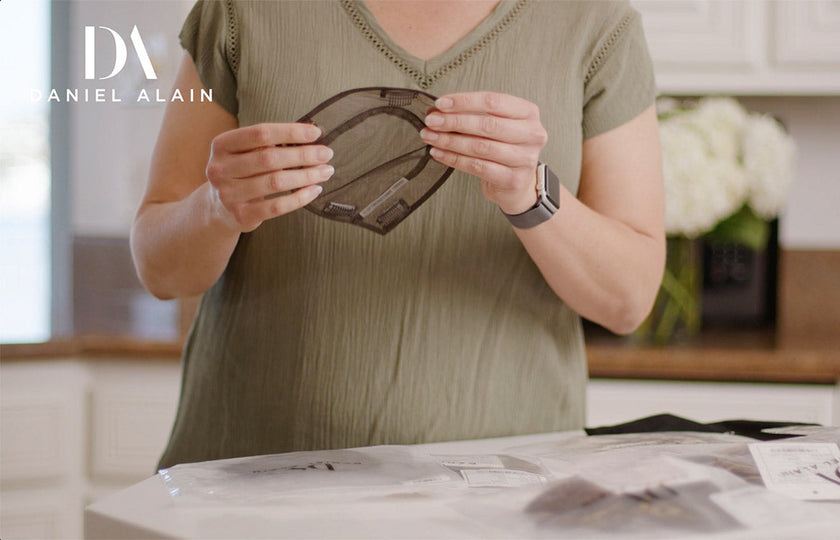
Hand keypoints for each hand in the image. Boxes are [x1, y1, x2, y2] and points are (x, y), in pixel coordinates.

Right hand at [204, 122, 333, 231]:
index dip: (291, 132)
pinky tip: (314, 190)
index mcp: (221, 145)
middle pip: (269, 158)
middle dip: (304, 155)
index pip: (261, 133)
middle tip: (326, 154)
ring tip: (325, 171)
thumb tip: (311, 136)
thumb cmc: (240, 173)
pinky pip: (277, 206)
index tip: (316, 133)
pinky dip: (300, 197)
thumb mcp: (243, 153)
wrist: (218, 209)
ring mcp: (229, 194)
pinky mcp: (241, 215)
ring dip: (306, 175)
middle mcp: (220, 168)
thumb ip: (268, 144)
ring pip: (276, 182)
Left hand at [420, 92, 547, 214]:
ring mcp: (524, 158)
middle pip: (487, 124)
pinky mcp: (513, 179)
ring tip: (431, 137)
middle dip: (454, 122)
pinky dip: (454, 159)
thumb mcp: (496, 125)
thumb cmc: (504, 148)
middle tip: (432, 121)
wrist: (517, 183)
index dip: (464, 101)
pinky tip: (439, 153)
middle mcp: (532, 134)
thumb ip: (473, 114)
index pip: (493, 101)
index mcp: (528, 113)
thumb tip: (438, 110)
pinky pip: (477, 167)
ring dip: (450, 141)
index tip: (441, 103)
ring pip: (480, 147)